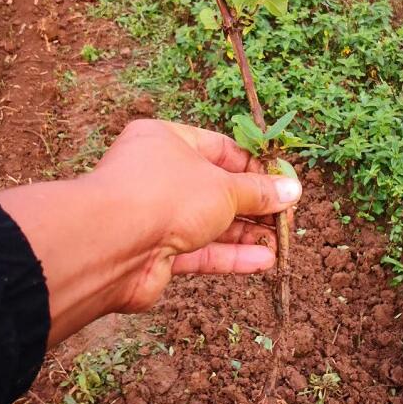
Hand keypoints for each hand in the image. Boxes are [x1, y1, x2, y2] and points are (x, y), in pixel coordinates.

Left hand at [0, 119, 301, 345]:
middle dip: (252, 206)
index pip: (218, 148)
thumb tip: (292, 189)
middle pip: (214, 188)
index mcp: (166, 141)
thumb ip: (258, 191)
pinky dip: (229, 255)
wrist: (110, 245)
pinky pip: (198, 251)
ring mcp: (154, 215)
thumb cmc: (165, 195)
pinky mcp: (155, 253)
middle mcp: (157, 175)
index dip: (252, 166)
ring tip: (279, 243)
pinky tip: (262, 262)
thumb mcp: (223, 187)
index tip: (282, 181)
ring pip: (208, 223)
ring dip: (244, 234)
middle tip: (285, 218)